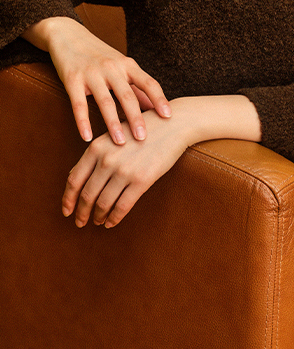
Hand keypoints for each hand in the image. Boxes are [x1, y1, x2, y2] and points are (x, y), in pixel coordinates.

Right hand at [24, 15, 171, 144]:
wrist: (68, 35)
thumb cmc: (100, 56)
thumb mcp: (121, 67)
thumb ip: (137, 87)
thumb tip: (156, 109)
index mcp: (128, 65)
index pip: (149, 83)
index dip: (159, 99)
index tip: (168, 116)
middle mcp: (112, 68)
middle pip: (128, 96)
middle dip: (136, 118)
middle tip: (143, 138)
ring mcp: (92, 73)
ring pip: (105, 101)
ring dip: (113, 124)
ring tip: (120, 143)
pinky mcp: (72, 79)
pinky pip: (79, 104)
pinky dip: (83, 122)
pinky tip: (87, 138)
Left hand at [62, 107, 189, 228]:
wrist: (173, 125)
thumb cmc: (142, 130)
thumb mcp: (114, 136)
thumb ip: (96, 155)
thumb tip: (77, 177)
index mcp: (95, 148)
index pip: (74, 179)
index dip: (68, 198)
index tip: (66, 211)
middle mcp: (106, 160)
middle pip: (87, 194)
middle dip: (81, 212)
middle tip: (80, 222)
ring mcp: (124, 171)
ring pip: (103, 203)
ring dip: (98, 216)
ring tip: (97, 222)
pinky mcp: (142, 180)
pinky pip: (122, 206)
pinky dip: (114, 218)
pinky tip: (111, 223)